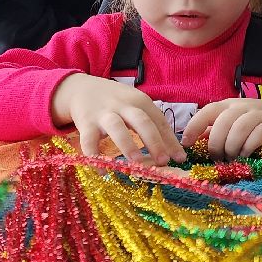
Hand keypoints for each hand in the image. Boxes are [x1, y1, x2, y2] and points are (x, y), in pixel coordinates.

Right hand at [50, 74, 185, 165]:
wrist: (82, 89)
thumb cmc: (116, 102)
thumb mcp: (136, 107)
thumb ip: (154, 126)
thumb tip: (176, 154)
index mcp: (140, 101)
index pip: (159, 121)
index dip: (170, 140)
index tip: (180, 158)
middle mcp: (123, 106)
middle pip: (142, 121)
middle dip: (154, 141)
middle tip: (163, 161)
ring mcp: (104, 114)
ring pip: (117, 128)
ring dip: (128, 145)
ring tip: (137, 162)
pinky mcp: (86, 123)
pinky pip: (89, 142)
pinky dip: (95, 157)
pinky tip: (103, 173)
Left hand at [180, 99, 261, 159]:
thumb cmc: (261, 124)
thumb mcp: (237, 122)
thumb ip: (218, 129)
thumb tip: (195, 141)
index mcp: (230, 104)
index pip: (207, 111)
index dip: (194, 127)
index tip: (186, 144)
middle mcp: (243, 106)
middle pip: (221, 123)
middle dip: (216, 144)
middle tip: (218, 157)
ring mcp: (259, 114)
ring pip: (238, 129)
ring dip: (231, 147)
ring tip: (232, 158)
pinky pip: (256, 136)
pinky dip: (248, 148)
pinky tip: (246, 155)